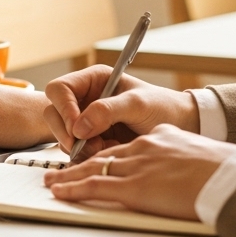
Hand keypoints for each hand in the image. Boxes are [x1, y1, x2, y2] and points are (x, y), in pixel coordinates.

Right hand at [42, 65, 199, 157]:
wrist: (181, 127)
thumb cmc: (163, 107)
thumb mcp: (137, 104)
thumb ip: (107, 110)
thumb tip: (80, 126)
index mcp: (93, 80)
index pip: (60, 89)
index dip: (64, 108)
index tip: (77, 127)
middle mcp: (85, 99)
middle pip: (54, 113)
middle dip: (67, 132)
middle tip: (85, 145)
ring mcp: (86, 120)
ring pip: (61, 134)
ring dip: (77, 146)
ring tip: (105, 149)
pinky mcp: (91, 140)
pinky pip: (75, 150)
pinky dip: (86, 156)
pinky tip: (107, 153)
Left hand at [42, 124, 235, 219]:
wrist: (232, 179)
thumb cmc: (226, 173)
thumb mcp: (202, 156)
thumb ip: (186, 158)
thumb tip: (191, 169)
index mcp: (161, 140)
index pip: (126, 145)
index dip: (108, 154)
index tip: (97, 158)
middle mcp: (144, 148)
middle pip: (103, 154)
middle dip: (79, 162)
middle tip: (61, 168)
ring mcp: (136, 167)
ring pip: (93, 168)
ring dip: (68, 176)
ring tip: (52, 181)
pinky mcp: (133, 188)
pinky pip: (94, 187)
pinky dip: (73, 189)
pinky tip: (60, 191)